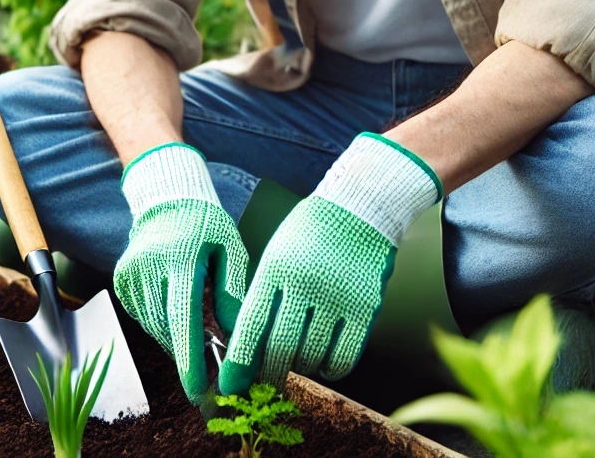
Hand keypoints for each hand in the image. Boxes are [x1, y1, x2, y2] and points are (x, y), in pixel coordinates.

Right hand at [114, 143, 248, 402]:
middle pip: (166, 329)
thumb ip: (232, 292)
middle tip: (207, 384)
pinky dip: (162, 327)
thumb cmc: (207, 225)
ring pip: (153, 327)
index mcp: (179, 258)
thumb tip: (234, 337)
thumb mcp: (230, 249)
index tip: (199, 392)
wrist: (167, 198)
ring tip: (199, 349)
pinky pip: (144, 317)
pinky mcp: (122, 281)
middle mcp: (149, 267)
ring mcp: (131, 274)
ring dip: (176, 343)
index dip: (191, 360)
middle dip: (187, 360)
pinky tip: (179, 319)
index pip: (183, 318)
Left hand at [219, 133, 440, 393]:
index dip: (238, 363)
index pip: (250, 325)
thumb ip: (263, 297)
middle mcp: (305, 283)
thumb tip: (245, 350)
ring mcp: (337, 297)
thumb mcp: (276, 255)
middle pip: (279, 349)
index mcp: (276, 267)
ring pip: (310, 358)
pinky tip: (321, 360)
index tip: (229, 386)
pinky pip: (343, 359)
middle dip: (266, 374)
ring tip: (293, 362)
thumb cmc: (308, 235)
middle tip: (262, 383)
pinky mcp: (365, 308)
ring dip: (297, 369)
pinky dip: (328, 368)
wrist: (358, 208)